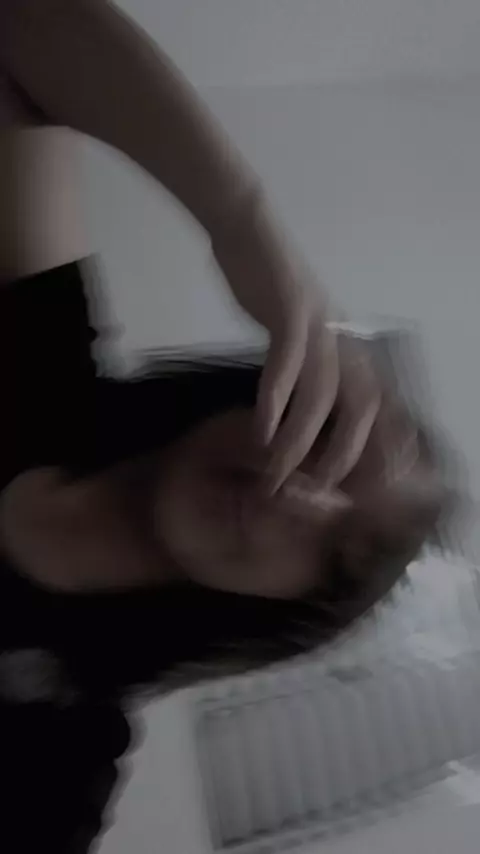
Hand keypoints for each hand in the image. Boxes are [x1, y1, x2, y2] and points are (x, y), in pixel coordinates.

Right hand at [212, 199, 380, 492]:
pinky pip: (287, 361)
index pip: (382, 399)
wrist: (247, 229)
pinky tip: (261, 429)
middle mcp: (344, 336)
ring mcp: (319, 322)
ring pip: (321, 392)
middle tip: (318, 489)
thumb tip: (304, 409)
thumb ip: (308, 366)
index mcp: (349, 343)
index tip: (387, 480)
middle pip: (363, 404)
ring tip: (277, 471)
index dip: (392, 440)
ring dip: (301, 438)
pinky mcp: (290, 308)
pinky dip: (276, 399)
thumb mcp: (298, 331)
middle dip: (346, 452)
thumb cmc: (269, 284)